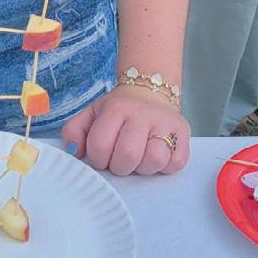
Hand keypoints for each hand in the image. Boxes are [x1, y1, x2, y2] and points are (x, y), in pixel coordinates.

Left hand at [60, 86, 189, 175]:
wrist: (150, 90)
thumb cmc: (118, 111)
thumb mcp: (91, 113)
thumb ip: (74, 131)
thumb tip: (73, 153)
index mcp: (116, 109)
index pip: (100, 145)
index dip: (98, 159)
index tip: (102, 155)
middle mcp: (142, 114)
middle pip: (128, 155)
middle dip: (120, 166)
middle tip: (120, 160)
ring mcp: (165, 124)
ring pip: (154, 160)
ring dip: (143, 167)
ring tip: (139, 158)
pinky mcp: (184, 134)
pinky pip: (175, 163)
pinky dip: (165, 166)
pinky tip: (155, 154)